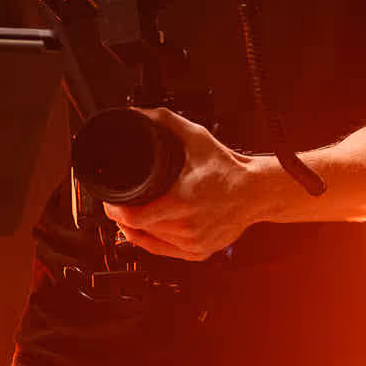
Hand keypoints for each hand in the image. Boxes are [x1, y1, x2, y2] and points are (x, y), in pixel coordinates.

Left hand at [102, 108, 272, 261]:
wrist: (256, 192)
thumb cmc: (228, 168)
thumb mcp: (195, 137)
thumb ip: (165, 121)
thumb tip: (139, 114)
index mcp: (181, 201)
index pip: (132, 218)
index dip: (114, 211)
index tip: (109, 202)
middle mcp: (186, 226)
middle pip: (138, 229)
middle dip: (123, 216)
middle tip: (119, 203)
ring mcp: (193, 243)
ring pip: (149, 242)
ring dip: (137, 229)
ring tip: (133, 214)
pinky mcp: (199, 252)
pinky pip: (164, 252)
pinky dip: (152, 241)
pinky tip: (147, 230)